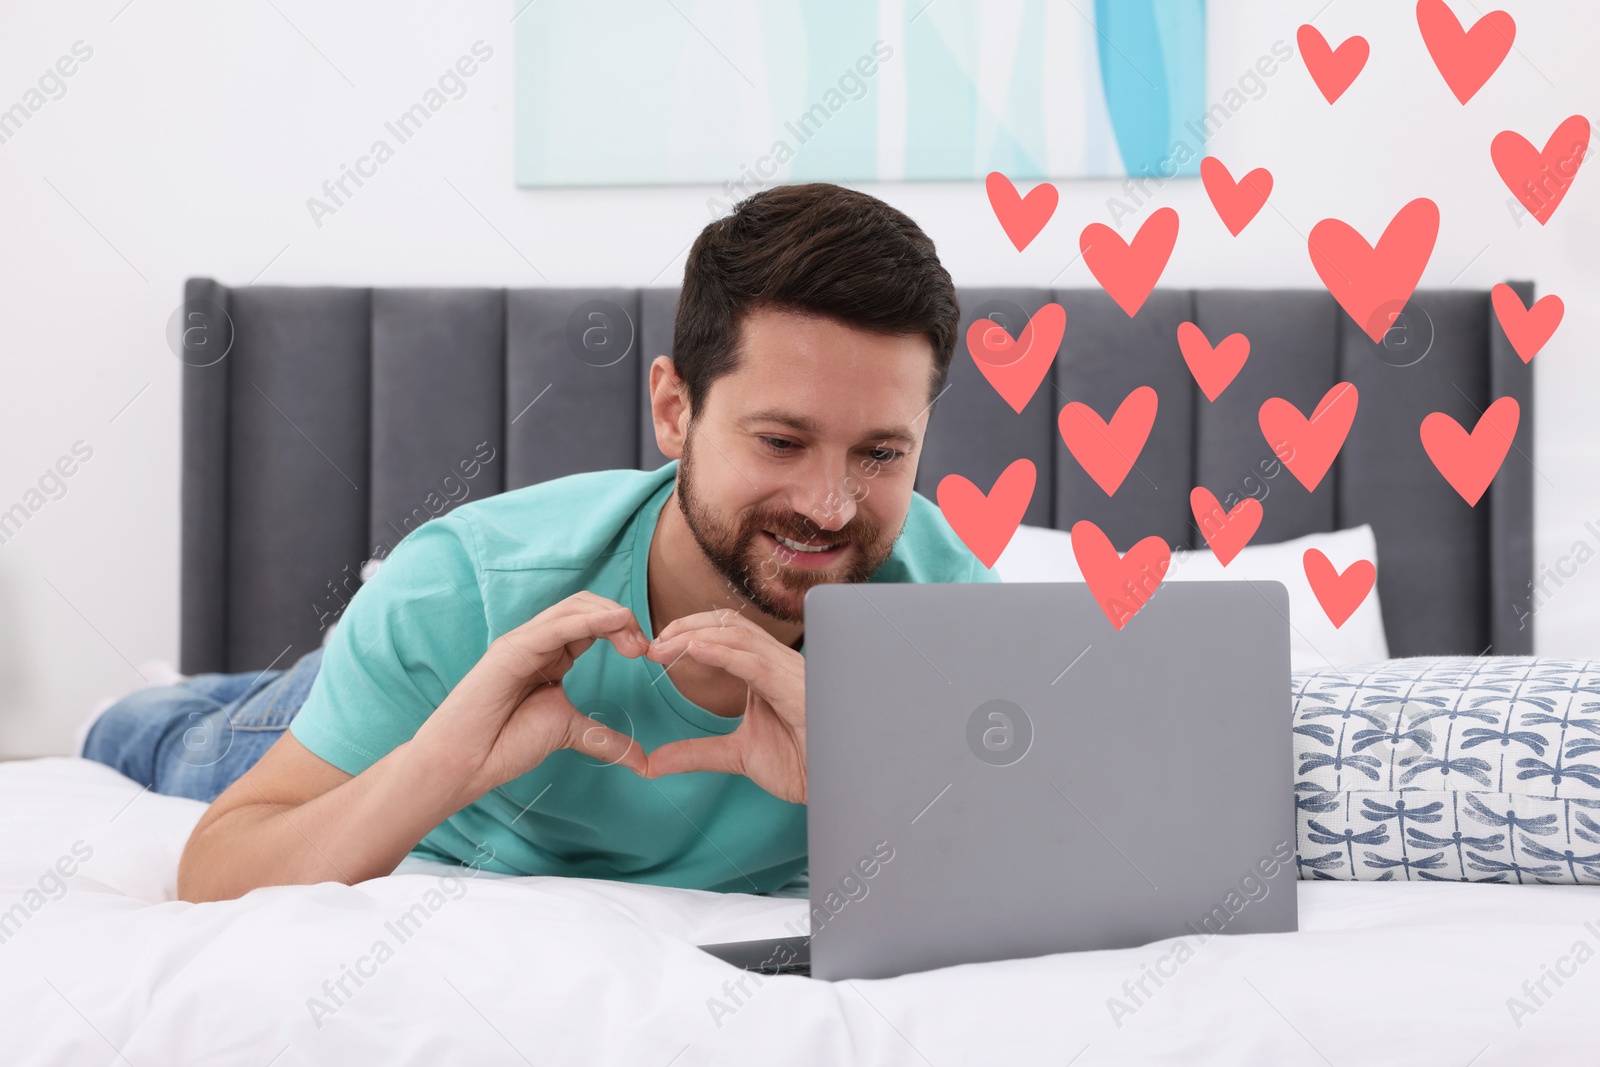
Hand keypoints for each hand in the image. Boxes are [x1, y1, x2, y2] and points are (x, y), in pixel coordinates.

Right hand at [410, 592, 650, 805]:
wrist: (466, 761)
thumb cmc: (506, 743)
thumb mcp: (568, 733)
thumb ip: (604, 739)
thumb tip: (642, 762)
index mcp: (554, 655)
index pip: (594, 623)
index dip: (624, 630)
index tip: (647, 653)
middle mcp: (540, 642)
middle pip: (587, 607)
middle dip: (622, 620)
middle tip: (644, 648)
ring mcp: (524, 642)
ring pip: (573, 608)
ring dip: (611, 617)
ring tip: (635, 641)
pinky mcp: (512, 649)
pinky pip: (555, 627)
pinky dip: (589, 620)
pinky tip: (615, 621)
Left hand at [640, 610, 806, 803]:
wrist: (833, 784)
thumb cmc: (800, 763)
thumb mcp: (736, 755)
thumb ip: (695, 753)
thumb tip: (652, 763)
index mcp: (766, 671)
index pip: (726, 632)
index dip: (690, 631)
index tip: (656, 647)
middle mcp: (778, 663)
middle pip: (730, 623)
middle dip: (688, 626)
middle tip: (653, 644)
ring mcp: (788, 672)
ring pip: (739, 635)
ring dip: (696, 636)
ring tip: (665, 646)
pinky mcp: (794, 689)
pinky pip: (755, 663)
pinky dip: (723, 653)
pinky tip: (695, 649)